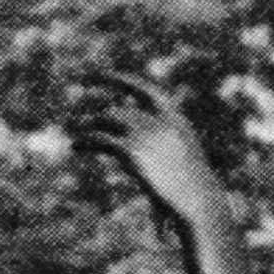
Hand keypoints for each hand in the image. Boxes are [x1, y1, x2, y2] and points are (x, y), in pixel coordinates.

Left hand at [88, 70, 230, 225]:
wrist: (197, 198)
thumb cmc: (192, 192)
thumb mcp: (182, 166)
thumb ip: (166, 157)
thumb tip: (149, 161)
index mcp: (175, 119)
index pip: (146, 91)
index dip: (122, 80)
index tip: (102, 74)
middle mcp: (159, 119)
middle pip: (121, 108)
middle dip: (102, 102)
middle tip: (83, 90)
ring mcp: (145, 132)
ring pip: (107, 119)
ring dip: (90, 127)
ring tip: (78, 140)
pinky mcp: (131, 150)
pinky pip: (100, 138)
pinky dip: (85, 140)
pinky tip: (76, 146)